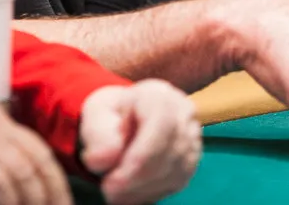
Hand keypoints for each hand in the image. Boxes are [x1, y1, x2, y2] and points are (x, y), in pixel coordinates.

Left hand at [79, 80, 201, 204]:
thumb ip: (97, 134)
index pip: (162, 124)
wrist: (124, 117)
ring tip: (115, 194)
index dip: (140, 157)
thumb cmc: (110, 114)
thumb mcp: (96, 115)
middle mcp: (183, 112)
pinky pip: (177, 182)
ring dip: (143, 189)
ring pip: (176, 170)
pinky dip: (152, 192)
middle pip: (170, 151)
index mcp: (159, 94)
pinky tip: (131, 194)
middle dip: (137, 178)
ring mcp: (192, 137)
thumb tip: (103, 160)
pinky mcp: (192, 159)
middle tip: (108, 192)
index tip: (112, 180)